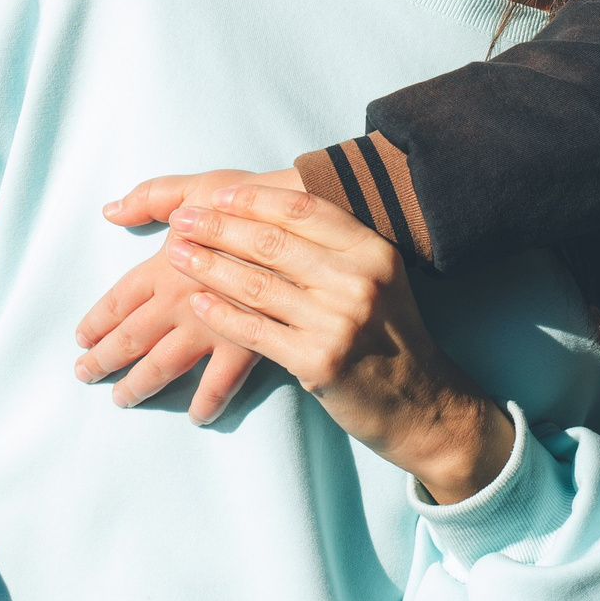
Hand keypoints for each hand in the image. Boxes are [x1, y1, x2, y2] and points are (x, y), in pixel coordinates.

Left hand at [69, 167, 304, 423]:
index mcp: (164, 266)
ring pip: (163, 366)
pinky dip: (206, 403)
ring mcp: (210, 327)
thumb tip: (110, 211)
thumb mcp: (194, 187)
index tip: (82, 338)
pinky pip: (219, 384)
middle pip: (130, 338)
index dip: (97, 320)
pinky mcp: (244, 344)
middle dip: (103, 359)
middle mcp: (178, 301)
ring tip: (122, 398)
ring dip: (139, 385)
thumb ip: (150, 198)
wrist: (299, 225)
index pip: (118, 301)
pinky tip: (197, 417)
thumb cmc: (249, 202)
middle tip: (84, 374)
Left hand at [168, 184, 514, 503]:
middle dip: (218, 228)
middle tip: (181, 221)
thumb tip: (268, 211)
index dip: (253, 199)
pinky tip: (196, 303)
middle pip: (273, 243)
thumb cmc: (389, 336)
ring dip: (209, 267)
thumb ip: (334, 247)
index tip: (214, 195)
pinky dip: (221, 315)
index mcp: (373, 250)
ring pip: (257, 285)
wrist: (423, 405)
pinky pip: (256, 331)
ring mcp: (339, 323)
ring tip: (176, 255)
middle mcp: (359, 281)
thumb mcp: (378, 278)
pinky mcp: (319, 362)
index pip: (302, 210)